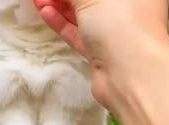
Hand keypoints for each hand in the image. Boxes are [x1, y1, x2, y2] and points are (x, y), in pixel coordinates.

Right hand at [34, 0, 168, 110]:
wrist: (130, 74)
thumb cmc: (120, 23)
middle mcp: (128, 9)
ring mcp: (114, 32)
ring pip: (83, 15)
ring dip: (60, 6)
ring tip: (38, 0)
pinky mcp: (102, 51)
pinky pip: (79, 33)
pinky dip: (62, 23)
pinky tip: (46, 13)